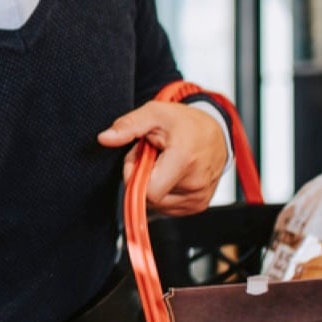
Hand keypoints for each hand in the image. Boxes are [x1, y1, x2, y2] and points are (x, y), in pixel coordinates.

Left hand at [97, 100, 227, 215]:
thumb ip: (128, 126)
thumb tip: (104, 138)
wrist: (216, 132)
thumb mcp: (155, 113)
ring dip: (153, 186)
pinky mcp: (199, 205)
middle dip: (143, 179)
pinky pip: (168, 208)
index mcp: (184, 160)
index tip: (140, 158)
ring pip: (157, 205)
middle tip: (152, 158)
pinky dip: (164, 192)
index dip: (135, 176)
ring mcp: (198, 197)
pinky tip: (171, 175)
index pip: (148, 191)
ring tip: (163, 164)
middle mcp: (195, 183)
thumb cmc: (185, 122)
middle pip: (150, 198)